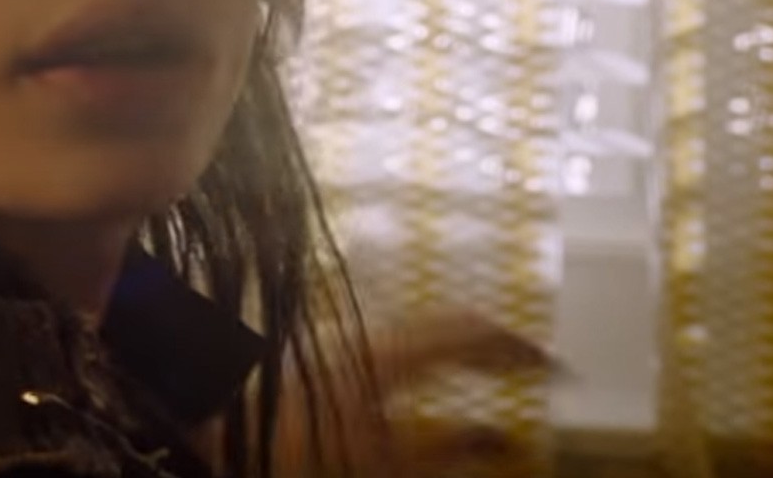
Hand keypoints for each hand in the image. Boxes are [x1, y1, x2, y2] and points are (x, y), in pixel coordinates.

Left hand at [273, 309, 555, 476]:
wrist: (225, 426)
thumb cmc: (303, 444)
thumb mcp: (385, 461)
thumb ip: (452, 448)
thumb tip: (509, 441)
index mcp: (395, 350)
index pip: (474, 331)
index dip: (519, 347)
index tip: (557, 364)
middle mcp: (375, 330)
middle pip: (451, 321)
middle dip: (497, 342)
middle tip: (533, 364)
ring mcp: (351, 334)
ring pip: (424, 328)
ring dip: (464, 344)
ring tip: (495, 368)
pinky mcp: (333, 348)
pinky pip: (400, 339)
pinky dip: (433, 350)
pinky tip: (436, 377)